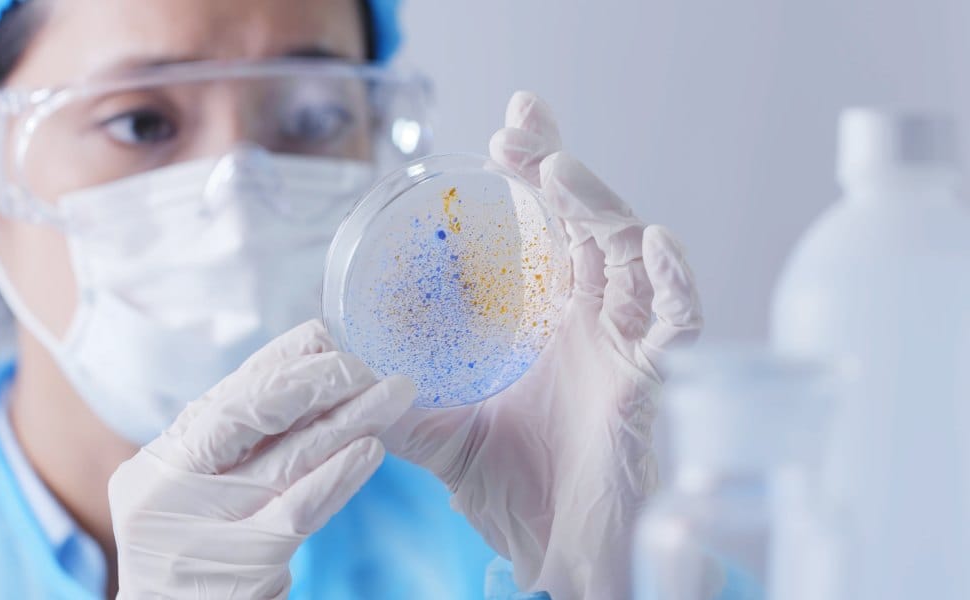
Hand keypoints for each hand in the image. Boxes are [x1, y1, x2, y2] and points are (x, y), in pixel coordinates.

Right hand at [108, 320, 414, 598]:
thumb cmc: (198, 560)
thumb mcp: (198, 494)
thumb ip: (234, 444)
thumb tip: (303, 371)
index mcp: (162, 460)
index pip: (229, 394)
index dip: (280, 359)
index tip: (325, 333)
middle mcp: (169, 485)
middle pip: (252, 413)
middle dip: (317, 379)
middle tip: (368, 362)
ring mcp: (204, 526)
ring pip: (289, 456)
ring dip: (349, 419)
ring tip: (394, 393)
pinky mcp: (244, 564)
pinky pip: (302, 508)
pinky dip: (340, 475)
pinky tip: (372, 449)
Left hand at [382, 92, 702, 598]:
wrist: (560, 558)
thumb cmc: (516, 495)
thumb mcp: (442, 435)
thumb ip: (398, 399)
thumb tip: (338, 366)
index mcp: (545, 325)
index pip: (543, 234)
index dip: (527, 182)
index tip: (497, 142)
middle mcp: (589, 324)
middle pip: (584, 224)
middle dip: (557, 168)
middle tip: (522, 125)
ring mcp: (625, 346)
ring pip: (627, 258)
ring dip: (599, 207)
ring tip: (558, 170)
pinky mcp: (656, 381)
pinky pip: (680, 322)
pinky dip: (674, 282)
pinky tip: (653, 244)